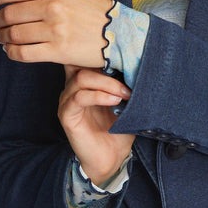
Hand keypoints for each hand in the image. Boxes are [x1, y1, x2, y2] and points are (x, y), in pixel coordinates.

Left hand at [0, 0, 113, 68]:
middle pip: (9, 14)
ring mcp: (54, 29)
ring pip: (13, 34)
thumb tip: (13, 1)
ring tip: (3, 39)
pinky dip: (12, 52)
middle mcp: (51, 5)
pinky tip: (12, 50)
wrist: (120, 33)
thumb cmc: (94, 12)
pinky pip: (23, 53)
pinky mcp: (58, 50)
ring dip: (3, 38)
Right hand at [59, 65, 135, 185]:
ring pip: (81, 78)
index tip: (125, 53)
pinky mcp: (67, 115)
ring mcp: (68, 100)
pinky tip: (114, 101)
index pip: (85, 55)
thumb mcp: (126, 101)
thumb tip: (141, 62)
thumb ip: (126, 82)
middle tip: (128, 77)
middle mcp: (73, 86)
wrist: (112, 158)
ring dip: (107, 83)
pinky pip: (79, 98)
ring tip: (124, 93)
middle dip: (106, 65)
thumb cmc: (119, 129)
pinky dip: (98, 96)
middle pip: (81, 61)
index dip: (101, 50)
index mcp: (86, 80)